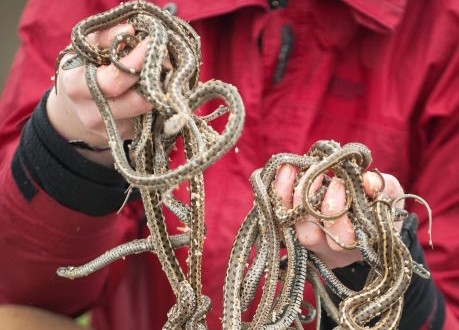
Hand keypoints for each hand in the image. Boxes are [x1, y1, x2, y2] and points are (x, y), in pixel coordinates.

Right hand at [47, 24, 151, 165]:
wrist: (74, 112)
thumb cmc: (82, 72)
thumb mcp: (85, 50)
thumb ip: (106, 37)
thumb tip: (130, 30)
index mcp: (77, 87)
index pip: (112, 81)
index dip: (135, 62)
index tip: (150, 44)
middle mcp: (93, 114)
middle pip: (137, 101)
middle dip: (154, 78)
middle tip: (164, 58)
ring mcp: (112, 130)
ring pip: (148, 111)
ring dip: (159, 90)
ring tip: (160, 71)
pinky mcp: (128, 137)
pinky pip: (151, 118)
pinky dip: (156, 101)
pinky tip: (154, 88)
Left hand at [273, 165, 403, 268]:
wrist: (360, 213)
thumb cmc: (377, 205)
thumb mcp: (389, 196)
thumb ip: (384, 188)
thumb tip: (368, 182)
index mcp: (354, 245)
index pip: (340, 239)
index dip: (336, 211)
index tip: (339, 182)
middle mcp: (325, 249)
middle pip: (308, 234)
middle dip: (311, 201)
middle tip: (317, 173)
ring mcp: (303, 241)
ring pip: (286, 225)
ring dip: (287, 194)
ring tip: (293, 168)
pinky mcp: (285, 226)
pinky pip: (273, 212)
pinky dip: (274, 190)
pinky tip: (282, 169)